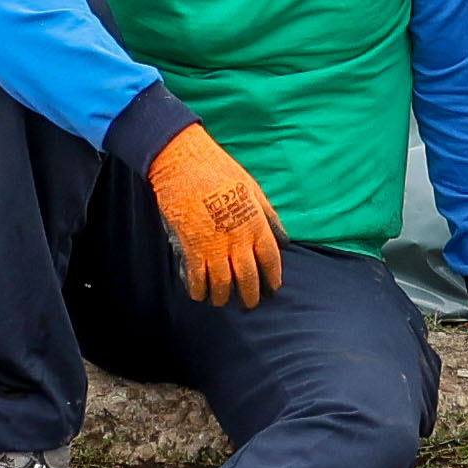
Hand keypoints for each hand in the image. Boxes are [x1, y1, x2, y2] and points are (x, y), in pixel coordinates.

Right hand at [144, 123, 285, 306]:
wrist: (184, 162)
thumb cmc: (219, 170)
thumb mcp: (253, 188)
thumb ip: (268, 215)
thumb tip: (283, 238)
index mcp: (256, 224)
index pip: (270, 260)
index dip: (273, 278)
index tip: (273, 288)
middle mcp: (238, 239)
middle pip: (248, 278)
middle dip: (250, 296)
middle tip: (249, 305)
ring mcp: (214, 246)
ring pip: (223, 284)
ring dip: (223, 297)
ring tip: (222, 300)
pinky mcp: (191, 248)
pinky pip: (197, 279)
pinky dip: (199, 290)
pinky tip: (200, 293)